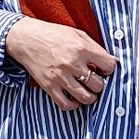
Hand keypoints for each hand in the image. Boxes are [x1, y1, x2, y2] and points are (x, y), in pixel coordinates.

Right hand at [3, 17, 118, 110]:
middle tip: (95, 81)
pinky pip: (66, 104)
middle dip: (100, 84)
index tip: (104, 70)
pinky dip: (73, 105)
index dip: (109, 69)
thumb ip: (95, 47)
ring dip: (90, 97)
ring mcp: (60, 77)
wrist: (26, 38)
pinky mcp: (49, 86)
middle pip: (98, 85)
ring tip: (88, 92)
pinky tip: (74, 99)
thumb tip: (112, 62)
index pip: (108, 65)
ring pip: (85, 98)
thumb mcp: (77, 33)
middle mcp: (72, 63)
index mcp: (82, 48)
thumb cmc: (53, 34)